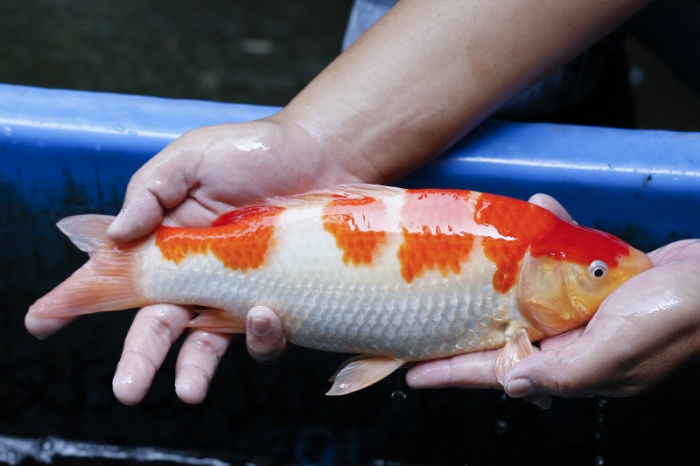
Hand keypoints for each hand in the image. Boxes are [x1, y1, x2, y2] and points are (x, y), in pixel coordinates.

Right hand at [25, 116, 360, 403]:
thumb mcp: (189, 158)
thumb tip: (115, 237)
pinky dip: (258, 335)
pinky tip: (263, 316)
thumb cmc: (250, 150)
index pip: (117, 275)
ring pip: (206, 342)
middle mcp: (197, 273)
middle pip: (157, 323)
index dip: (78, 298)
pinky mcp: (279, 297)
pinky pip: (261, 332)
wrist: (319, 152)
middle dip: (137, 360)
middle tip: (125, 390)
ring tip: (188, 389)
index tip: (42, 321)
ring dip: (193, 369)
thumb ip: (148, 192)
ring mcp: (237, 289)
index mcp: (166, 241)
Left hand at [406, 194, 699, 400]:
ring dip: (499, 273)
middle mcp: (570, 342)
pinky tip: (544, 213)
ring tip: (470, 254)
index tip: (411, 372)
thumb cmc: (679, 316)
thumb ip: (565, 370)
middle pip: (499, 336)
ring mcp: (582, 311)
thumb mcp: (619, 348)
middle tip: (420, 318)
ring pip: (523, 296)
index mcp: (572, 366)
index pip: (496, 372)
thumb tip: (512, 386)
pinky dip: (550, 237)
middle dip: (460, 328)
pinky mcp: (598, 282)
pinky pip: (559, 262)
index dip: (452, 373)